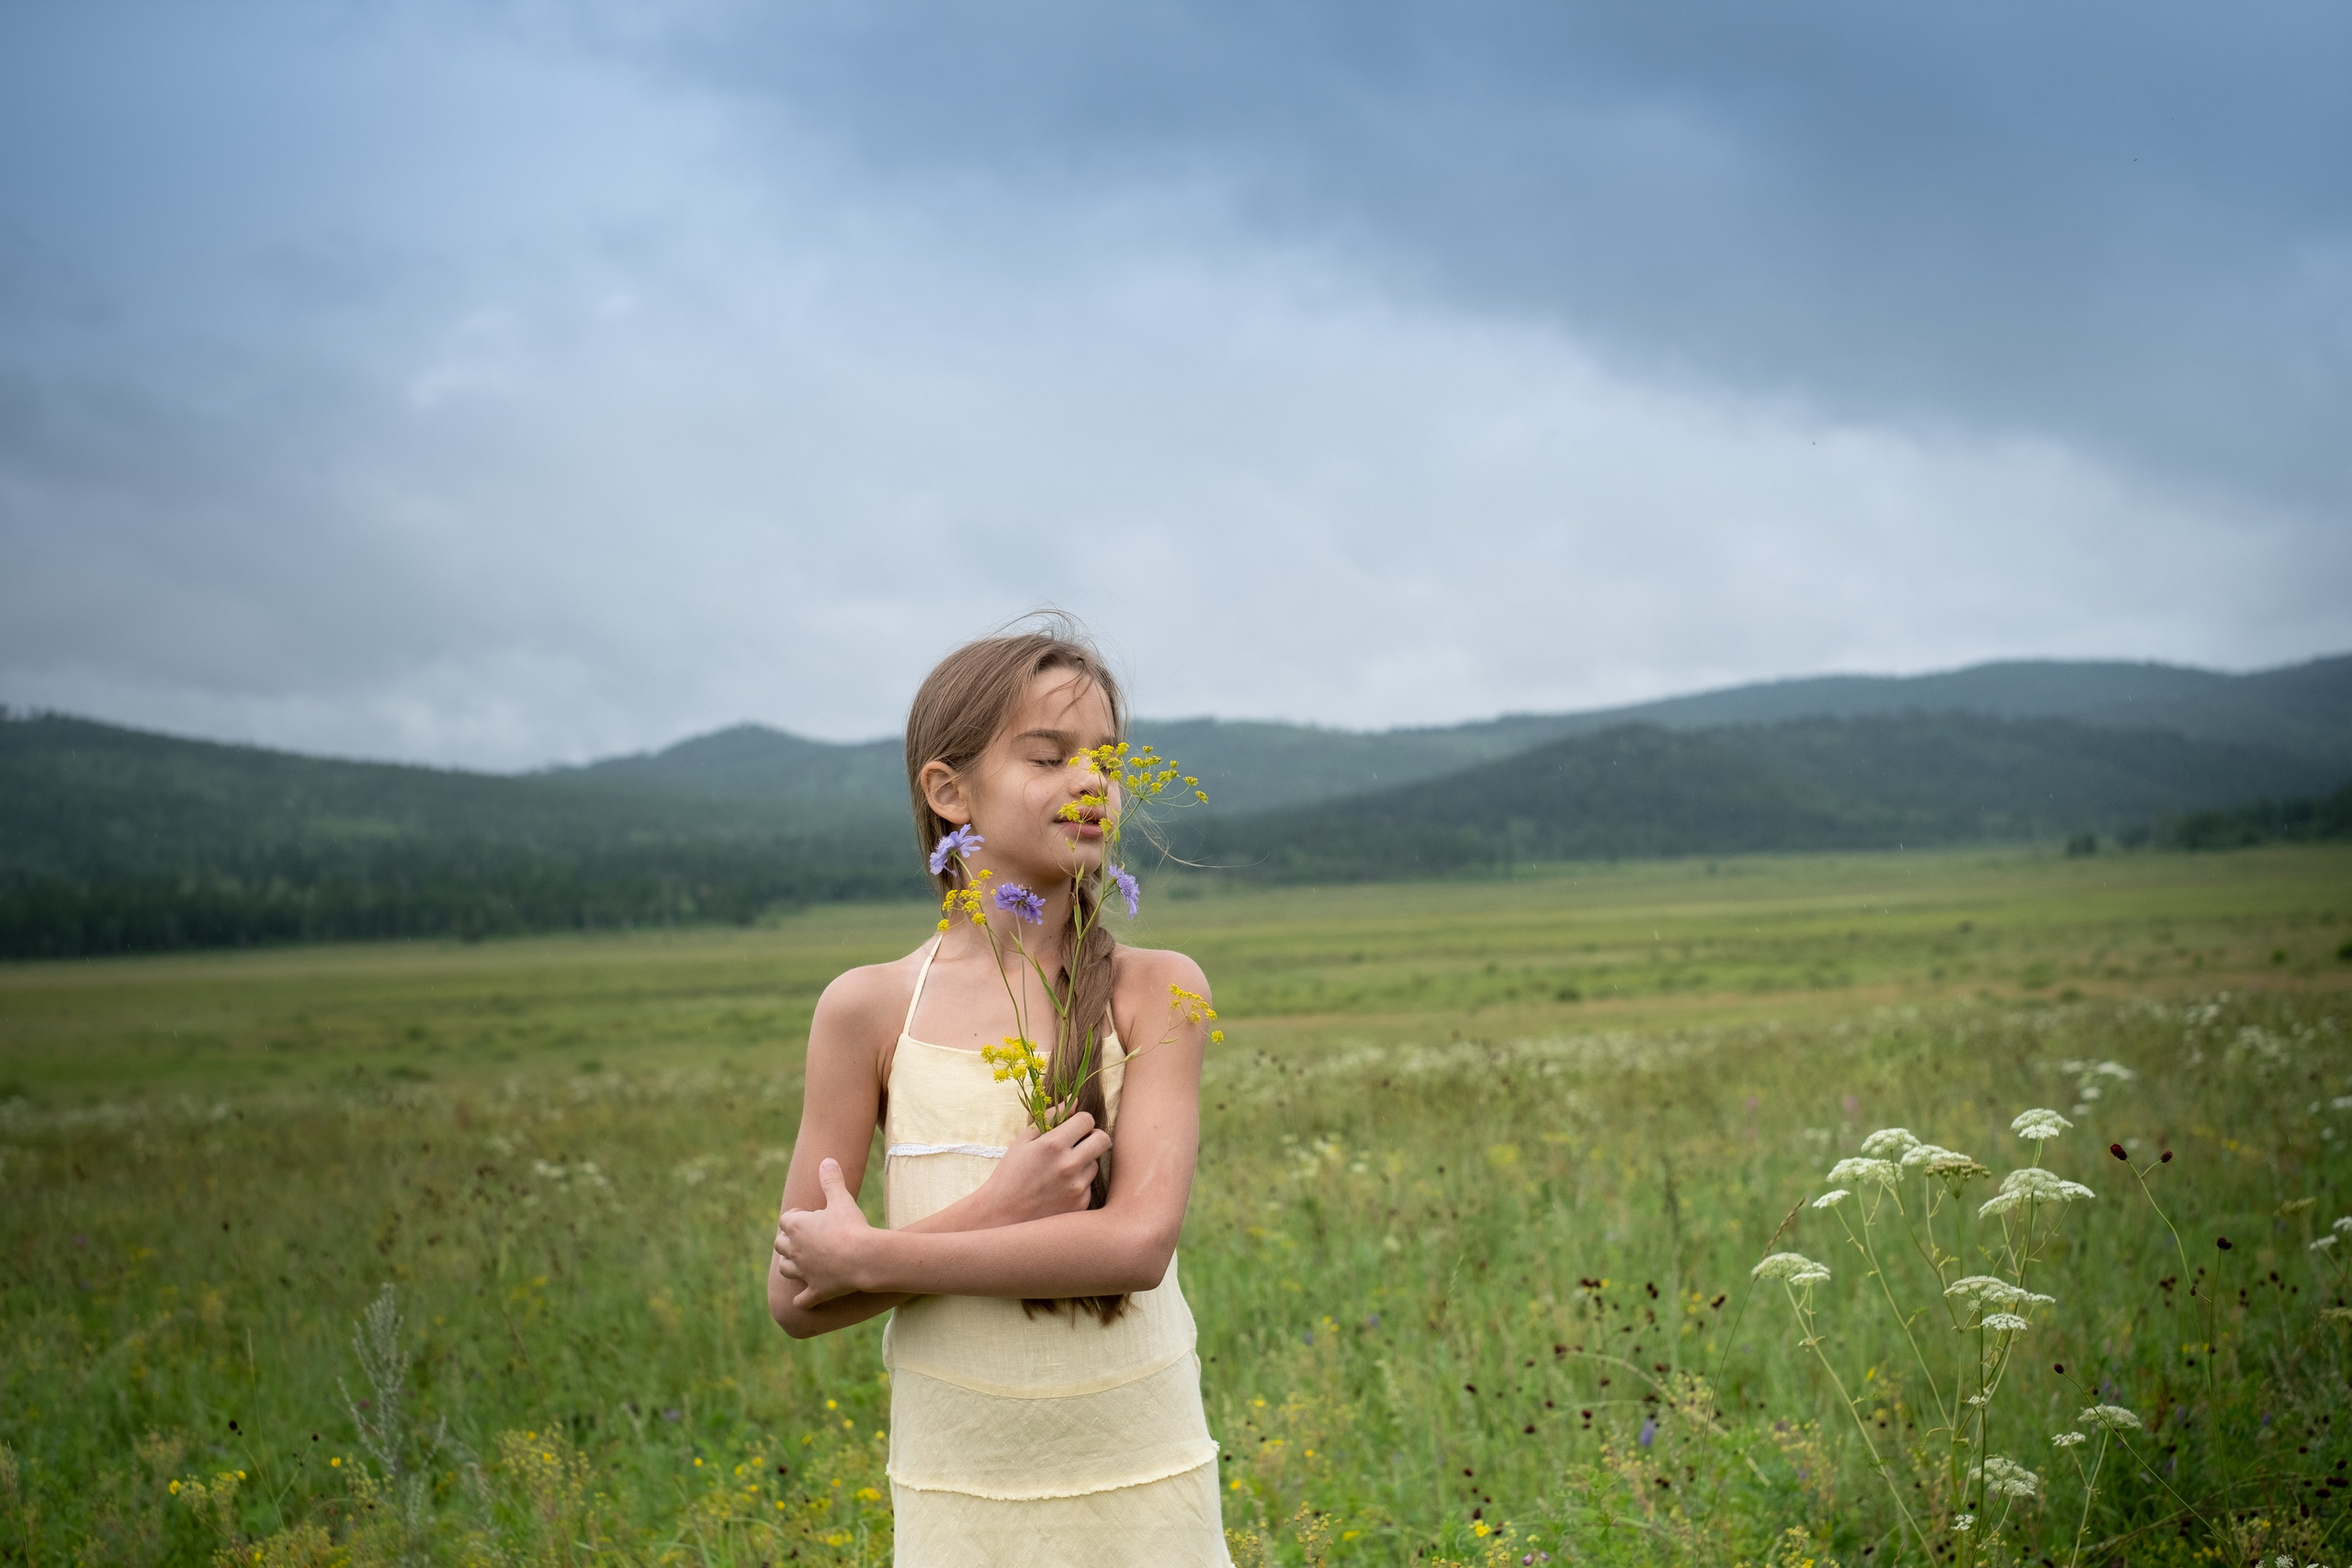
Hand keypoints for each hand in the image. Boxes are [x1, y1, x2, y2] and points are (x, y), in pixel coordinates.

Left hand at [775, 1158, 874, 1307]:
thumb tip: (826, 1160)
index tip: (806, 1216)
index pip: (785, 1220)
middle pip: (780, 1245)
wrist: (863, 1258)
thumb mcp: (841, 1199)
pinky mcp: (815, 1291)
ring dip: (789, 1266)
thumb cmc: (851, 1226)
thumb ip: (832, 1180)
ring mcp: (804, 1272)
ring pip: (785, 1270)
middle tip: (802, 1239)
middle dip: (787, 1241)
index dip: (795, 1218)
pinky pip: (802, 1301)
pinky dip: (802, 1301)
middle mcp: (795, 1250)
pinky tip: (804, 1300)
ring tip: (800, 1264)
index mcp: (797, 1227)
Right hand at [980, 1111, 1111, 1224]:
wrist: (1001, 1214)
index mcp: (1053, 1145)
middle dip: (1093, 1137)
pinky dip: (1079, 1184)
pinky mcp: (1080, 1205)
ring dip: (1084, 1162)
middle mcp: (1069, 1165)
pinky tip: (1059, 1189)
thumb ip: (1050, 1118)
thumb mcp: (1023, 1141)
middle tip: (1080, 1143)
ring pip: (1096, 1164)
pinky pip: (1089, 1186)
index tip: (1074, 1127)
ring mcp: (1076, 1187)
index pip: (1087, 1120)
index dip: (1081, 1121)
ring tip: (1060, 1171)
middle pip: (1103, 1140)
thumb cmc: (1010, 1174)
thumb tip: (1074, 1103)